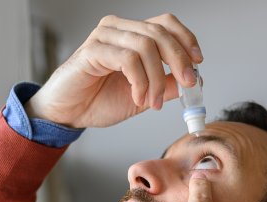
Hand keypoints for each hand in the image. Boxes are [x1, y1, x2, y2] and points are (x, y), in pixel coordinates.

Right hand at [25, 13, 202, 128]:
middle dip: (179, 60)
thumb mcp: (144, 96)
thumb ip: (167, 86)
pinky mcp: (92, 51)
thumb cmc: (99, 100)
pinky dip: (140, 82)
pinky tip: (138, 98)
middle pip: (159, 33)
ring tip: (153, 102)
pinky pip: (128, 60)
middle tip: (188, 85)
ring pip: (146, 46)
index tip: (198, 62)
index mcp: (131, 34)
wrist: (69, 113)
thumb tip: (195, 81)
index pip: (165, 23)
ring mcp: (104, 37)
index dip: (185, 39)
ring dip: (157, 79)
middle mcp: (118, 29)